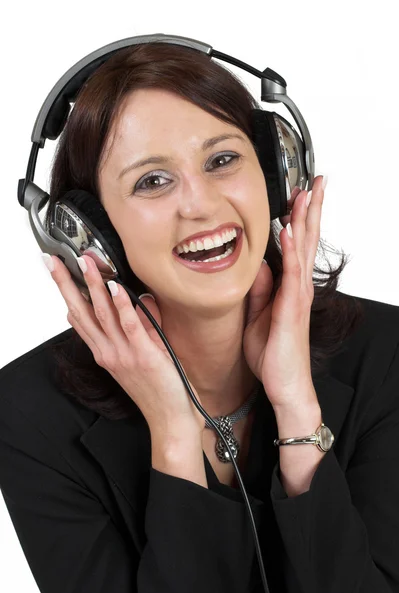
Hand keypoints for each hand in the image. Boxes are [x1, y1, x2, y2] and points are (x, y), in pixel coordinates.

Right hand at [45, 254, 204, 434]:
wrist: (169, 419)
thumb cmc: (157, 390)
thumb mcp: (142, 354)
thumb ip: (139, 327)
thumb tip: (139, 300)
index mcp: (105, 352)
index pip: (80, 319)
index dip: (68, 295)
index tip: (60, 273)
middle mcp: (108, 352)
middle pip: (82, 313)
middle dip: (68, 285)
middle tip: (56, 262)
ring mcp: (124, 354)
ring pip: (102, 315)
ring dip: (94, 286)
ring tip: (86, 264)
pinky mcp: (143, 355)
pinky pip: (130, 326)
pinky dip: (121, 305)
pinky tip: (115, 288)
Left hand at [243, 175, 325, 409]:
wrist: (284, 385)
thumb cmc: (273, 354)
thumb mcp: (257, 315)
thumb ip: (258, 289)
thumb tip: (257, 265)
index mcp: (290, 287)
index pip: (298, 245)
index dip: (300, 218)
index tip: (299, 193)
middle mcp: (298, 287)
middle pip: (308, 239)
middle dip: (312, 208)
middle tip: (316, 181)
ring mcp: (298, 296)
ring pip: (304, 249)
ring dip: (306, 219)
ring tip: (308, 193)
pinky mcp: (292, 308)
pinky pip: (292, 274)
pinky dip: (293, 250)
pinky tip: (291, 230)